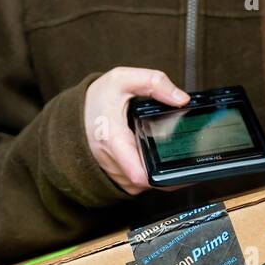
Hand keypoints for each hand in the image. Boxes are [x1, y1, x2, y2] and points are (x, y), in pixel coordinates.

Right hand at [84, 67, 188, 194]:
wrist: (75, 116)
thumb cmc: (96, 100)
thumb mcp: (122, 79)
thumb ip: (154, 83)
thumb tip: (181, 99)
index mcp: (114, 142)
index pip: (140, 175)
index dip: (164, 177)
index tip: (183, 166)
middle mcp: (114, 164)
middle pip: (150, 182)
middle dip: (172, 172)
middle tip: (189, 155)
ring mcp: (116, 175)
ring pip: (147, 185)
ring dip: (163, 173)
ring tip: (173, 153)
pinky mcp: (119, 179)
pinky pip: (142, 184)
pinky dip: (154, 174)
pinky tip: (159, 157)